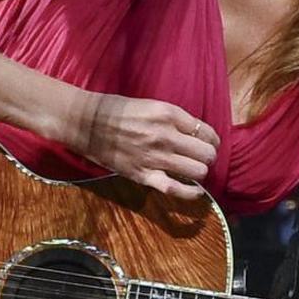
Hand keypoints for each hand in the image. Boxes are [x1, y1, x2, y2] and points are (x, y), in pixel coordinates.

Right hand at [69, 90, 216, 200]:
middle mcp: (166, 136)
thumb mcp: (151, 105)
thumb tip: (195, 133)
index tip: (209, 143)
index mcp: (168, 114)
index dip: (212, 140)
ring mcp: (155, 157)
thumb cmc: (117, 110)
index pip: (206, 132)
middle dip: (208, 157)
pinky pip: (175, 188)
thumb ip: (174, 119)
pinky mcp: (143, 175)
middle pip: (206, 154)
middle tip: (201, 158)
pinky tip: (196, 192)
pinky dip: (190, 193)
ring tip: (194, 171)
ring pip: (197, 171)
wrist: (85, 123)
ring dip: (200, 172)